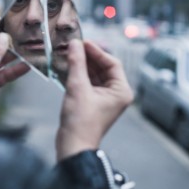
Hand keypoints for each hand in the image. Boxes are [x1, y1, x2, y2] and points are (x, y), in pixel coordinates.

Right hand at [56, 39, 133, 159]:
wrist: (72, 145)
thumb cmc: (80, 122)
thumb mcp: (78, 87)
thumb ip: (77, 63)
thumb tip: (75, 44)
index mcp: (121, 91)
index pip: (111, 63)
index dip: (97, 51)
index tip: (83, 43)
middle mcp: (116, 93)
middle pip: (103, 68)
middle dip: (88, 57)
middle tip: (74, 46)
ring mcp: (104, 98)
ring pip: (94, 74)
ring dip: (82, 65)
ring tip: (69, 54)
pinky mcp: (93, 101)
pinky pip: (88, 82)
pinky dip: (78, 74)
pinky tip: (68, 67)